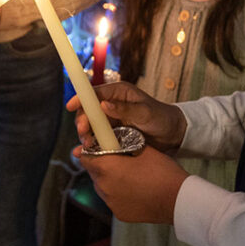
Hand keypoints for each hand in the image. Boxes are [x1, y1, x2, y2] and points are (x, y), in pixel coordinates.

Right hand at [67, 81, 185, 152]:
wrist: (173, 136)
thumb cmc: (162, 118)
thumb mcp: (145, 113)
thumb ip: (125, 110)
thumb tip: (103, 106)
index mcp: (118, 93)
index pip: (94, 93)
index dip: (81, 99)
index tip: (70, 107)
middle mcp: (112, 105)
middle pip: (88, 111)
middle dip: (83, 122)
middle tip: (84, 134)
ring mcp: (111, 120)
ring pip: (91, 126)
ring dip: (86, 135)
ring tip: (88, 146)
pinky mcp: (113, 134)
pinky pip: (98, 138)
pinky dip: (92, 145)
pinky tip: (88, 152)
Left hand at [74, 145, 188, 223]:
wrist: (179, 200)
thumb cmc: (162, 171)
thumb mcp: (142, 148)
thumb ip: (121, 142)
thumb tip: (109, 139)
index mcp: (107, 168)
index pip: (85, 157)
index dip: (90, 151)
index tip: (98, 148)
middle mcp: (104, 187)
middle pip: (93, 172)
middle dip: (101, 165)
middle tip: (117, 160)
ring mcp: (111, 203)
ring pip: (101, 187)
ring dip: (109, 180)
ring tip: (128, 175)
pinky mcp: (119, 214)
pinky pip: (112, 200)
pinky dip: (118, 194)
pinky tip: (134, 189)